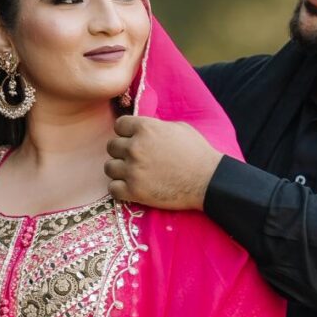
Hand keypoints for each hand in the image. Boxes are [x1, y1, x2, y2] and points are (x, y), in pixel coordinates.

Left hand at [104, 113, 221, 213]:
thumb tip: (142, 127)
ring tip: (133, 174)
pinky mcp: (134, 191)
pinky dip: (120, 189)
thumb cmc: (197, 152)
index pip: (119, 125)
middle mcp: (135, 147)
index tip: (133, 139)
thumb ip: (155, 126)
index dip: (126, 132)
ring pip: (109, 167)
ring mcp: (133, 170)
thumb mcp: (178, 128)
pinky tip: (131, 187)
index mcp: (145, 128)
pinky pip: (112, 188)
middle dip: (122, 152)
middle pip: (111, 146)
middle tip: (136, 159)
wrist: (208, 180)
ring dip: (119, 170)